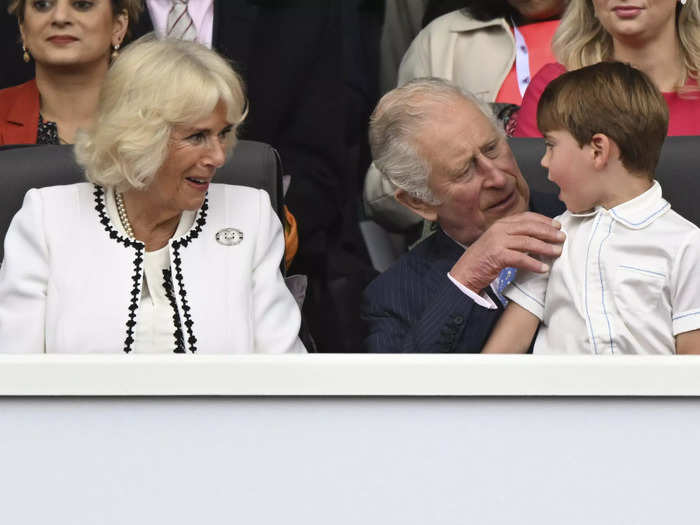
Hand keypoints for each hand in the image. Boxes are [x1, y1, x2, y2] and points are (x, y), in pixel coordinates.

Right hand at [449, 212, 564, 292]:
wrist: (464, 273)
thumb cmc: (483, 260)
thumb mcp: (497, 242)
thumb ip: (513, 237)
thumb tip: (537, 237)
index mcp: (500, 224)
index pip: (526, 217)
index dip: (543, 220)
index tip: (557, 225)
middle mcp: (499, 230)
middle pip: (529, 227)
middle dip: (548, 232)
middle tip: (562, 238)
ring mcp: (497, 242)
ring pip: (527, 242)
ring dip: (545, 247)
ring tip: (557, 252)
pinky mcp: (497, 256)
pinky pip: (520, 258)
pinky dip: (534, 263)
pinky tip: (543, 268)